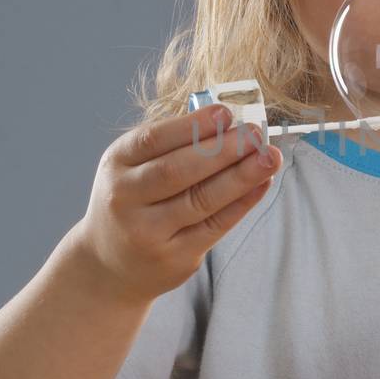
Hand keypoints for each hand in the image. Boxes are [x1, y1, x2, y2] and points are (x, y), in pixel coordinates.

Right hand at [74, 102, 279, 303]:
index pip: (153, 140)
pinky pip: (214, 226)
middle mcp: (125, 198)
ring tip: (269, 158)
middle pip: (177, 171)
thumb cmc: (133, 201)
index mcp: (116, 164)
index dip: (191, 126)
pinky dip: (241, 204)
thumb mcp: (134, 167)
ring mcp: (147, 232)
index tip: (226, 113)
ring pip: (200, 200)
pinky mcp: (173, 258)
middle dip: (222, 150)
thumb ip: (173, 146)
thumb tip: (230, 124)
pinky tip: (262, 185)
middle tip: (255, 134)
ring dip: (240, 176)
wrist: (109, 265)